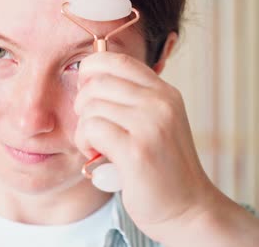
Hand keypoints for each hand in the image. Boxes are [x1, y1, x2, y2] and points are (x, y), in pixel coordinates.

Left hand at [73, 51, 219, 242]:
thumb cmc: (160, 167)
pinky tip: (96, 155)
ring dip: (83, 129)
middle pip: (97, 82)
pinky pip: (91, 129)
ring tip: (96, 146)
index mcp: (164, 93)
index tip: (84, 89)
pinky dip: (84, 142)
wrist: (187, 209)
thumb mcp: (152, 123)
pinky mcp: (137, 150)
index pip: (116, 60)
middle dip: (82, 104)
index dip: (90, 69)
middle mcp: (160, 103)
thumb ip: (129, 100)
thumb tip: (86, 78)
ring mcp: (151, 124)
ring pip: (90, 106)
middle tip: (90, 127)